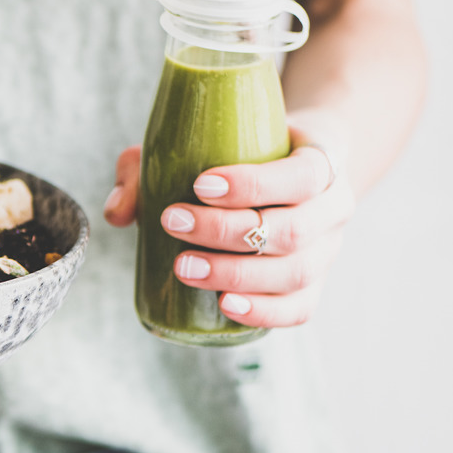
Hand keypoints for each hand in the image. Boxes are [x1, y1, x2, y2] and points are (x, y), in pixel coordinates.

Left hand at [104, 126, 354, 327]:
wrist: (291, 164)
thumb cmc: (239, 150)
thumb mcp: (201, 141)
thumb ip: (148, 167)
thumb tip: (118, 213)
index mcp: (322, 161)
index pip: (302, 176)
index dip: (253, 185)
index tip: (199, 185)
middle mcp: (334, 209)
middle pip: (291, 231)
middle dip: (226, 232)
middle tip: (172, 223)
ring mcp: (327, 252)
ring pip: (294, 274)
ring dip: (234, 274)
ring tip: (182, 266)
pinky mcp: (313, 286)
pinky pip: (299, 309)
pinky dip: (263, 311)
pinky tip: (225, 306)